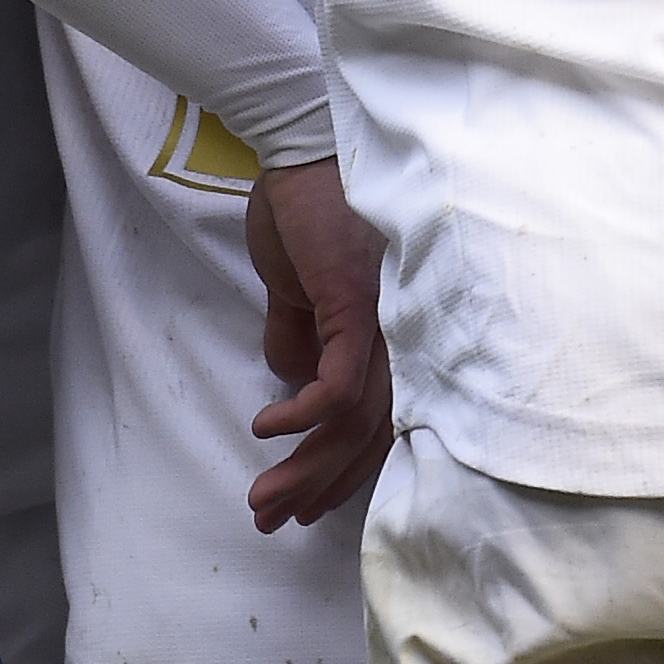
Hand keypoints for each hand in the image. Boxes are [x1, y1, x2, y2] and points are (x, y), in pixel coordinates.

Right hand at [243, 158, 393, 530]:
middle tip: (272, 517)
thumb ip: (298, 329)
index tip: (306, 503)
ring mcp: (384, 322)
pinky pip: (337, 385)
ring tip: (263, 497)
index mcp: (391, 331)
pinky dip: (303, 416)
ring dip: (305, 467)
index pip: (381, 421)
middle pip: (369, 435)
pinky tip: (267, 429)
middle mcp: (400, 335)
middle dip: (317, 485)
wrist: (302, 145)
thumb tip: (289, 376)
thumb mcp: (297, 281)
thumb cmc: (304, 203)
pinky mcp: (357, 307)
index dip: (343, 469)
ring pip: (354, 422)